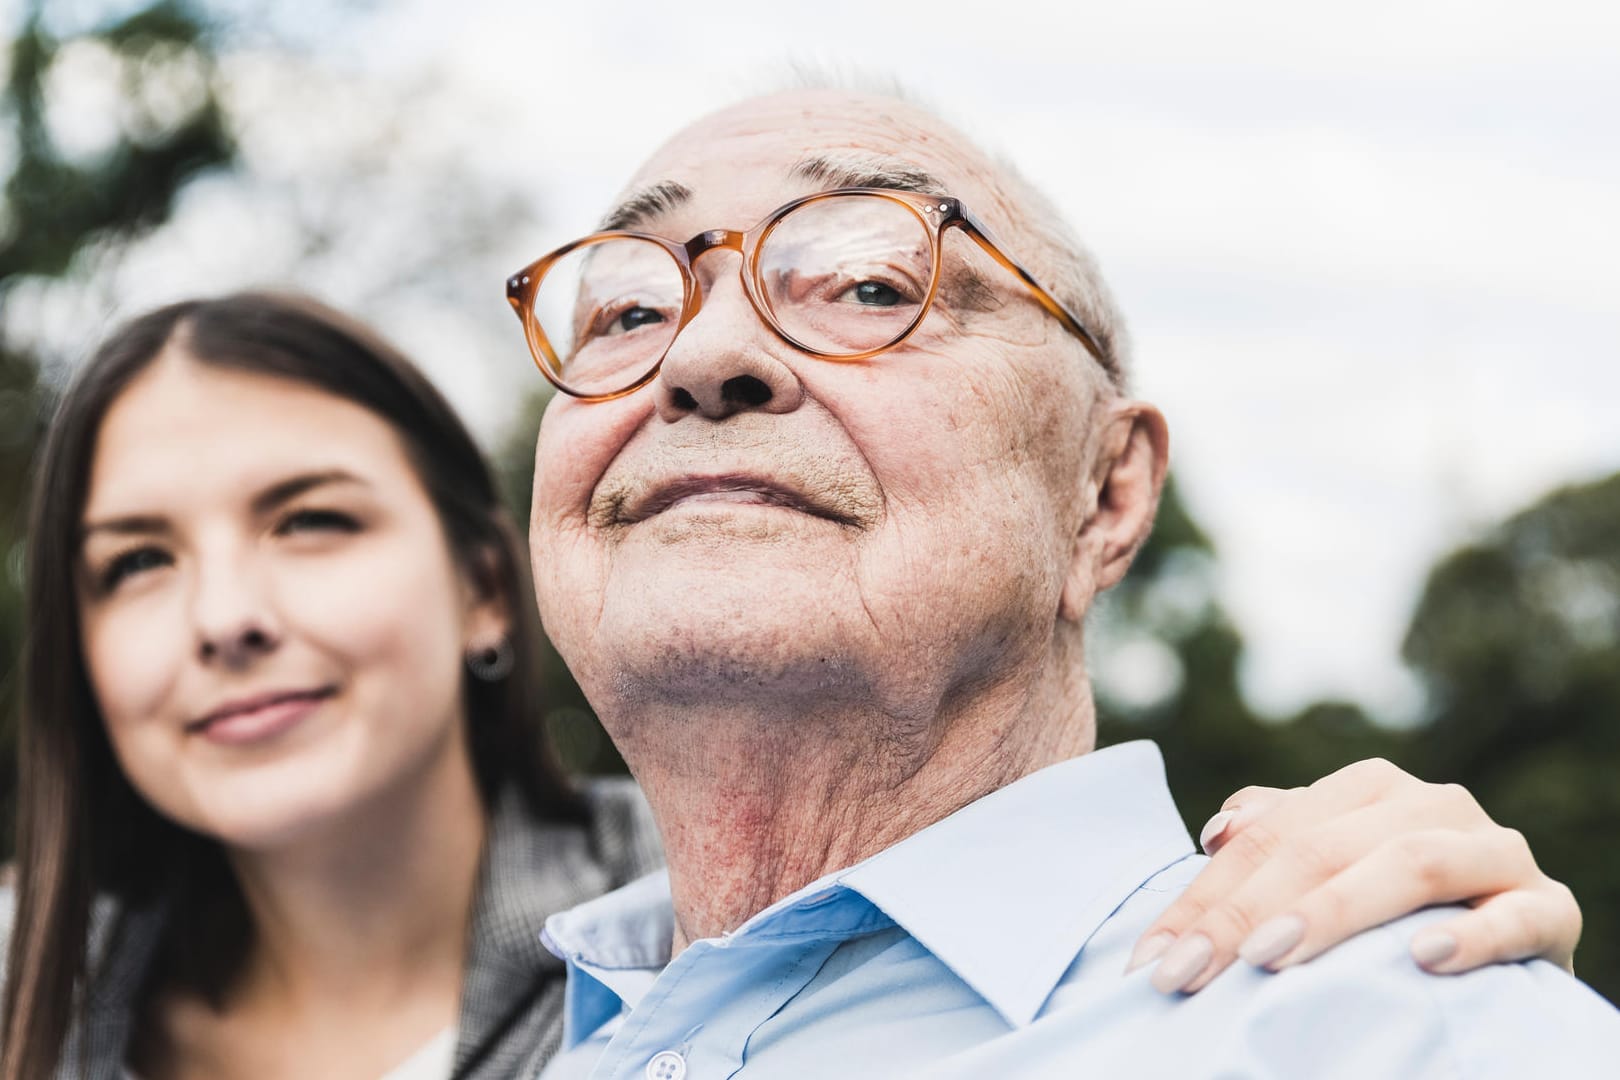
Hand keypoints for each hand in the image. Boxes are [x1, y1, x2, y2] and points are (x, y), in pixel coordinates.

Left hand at [1127, 758, 1581, 994]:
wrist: (1513, 935)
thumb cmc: (1401, 907)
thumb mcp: (1333, 866)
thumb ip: (1279, 836)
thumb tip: (1218, 829)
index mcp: (1369, 789)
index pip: (1266, 837)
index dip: (1202, 898)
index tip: (1151, 958)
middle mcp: (1431, 805)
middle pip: (1320, 848)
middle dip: (1242, 913)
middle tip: (1188, 972)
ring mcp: (1494, 852)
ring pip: (1409, 864)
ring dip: (1336, 911)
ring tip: (1271, 955)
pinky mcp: (1550, 907)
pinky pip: (1517, 916)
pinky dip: (1472, 936)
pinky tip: (1424, 959)